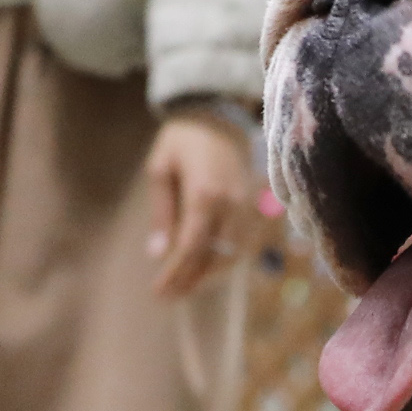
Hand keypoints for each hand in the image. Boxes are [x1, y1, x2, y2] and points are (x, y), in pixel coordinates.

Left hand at [144, 107, 271, 302]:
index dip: (176, 274)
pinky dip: (225, 260)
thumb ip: (162, 213)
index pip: (191, 248)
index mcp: (205, 195)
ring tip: (186, 286)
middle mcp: (231, 205)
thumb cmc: (182, 139)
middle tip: (169, 296)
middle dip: (192, 281)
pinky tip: (207, 267)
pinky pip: (242, 244)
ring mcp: (246, 206)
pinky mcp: (253, 206)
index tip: (159, 292)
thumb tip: (158, 253)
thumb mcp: (160, 169)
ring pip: (233, 255)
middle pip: (215, 258)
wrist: (218, 114)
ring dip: (210, 275)